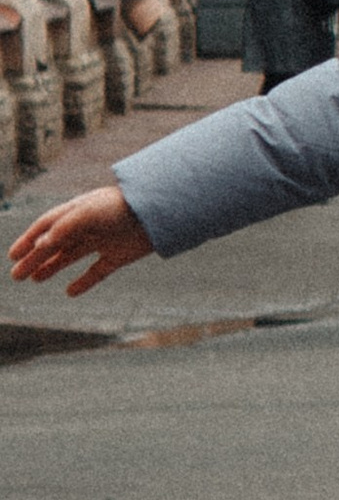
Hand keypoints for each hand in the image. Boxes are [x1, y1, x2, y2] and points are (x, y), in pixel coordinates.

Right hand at [8, 184, 153, 299]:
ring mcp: (105, 240)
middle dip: (35, 259)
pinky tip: (70, 292)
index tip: (13, 256)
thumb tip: (40, 246)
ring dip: (52, 267)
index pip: (47, 225)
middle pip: (56, 244)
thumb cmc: (124, 207)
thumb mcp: (90, 214)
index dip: (28, 240)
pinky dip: (84, 282)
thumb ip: (64, 228)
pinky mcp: (120, 255)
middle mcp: (89, 226)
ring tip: (34, 279)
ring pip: (72, 256)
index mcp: (79, 211)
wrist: (162, 213)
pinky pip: (98, 271)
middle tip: (16, 276)